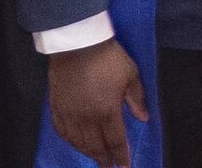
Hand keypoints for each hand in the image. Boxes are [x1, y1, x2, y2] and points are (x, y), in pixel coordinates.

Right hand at [46, 44, 148, 167]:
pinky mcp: (56, 107)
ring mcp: (69, 114)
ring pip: (78, 142)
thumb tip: (144, 118)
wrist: (78, 45)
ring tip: (96, 157)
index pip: (115, 141)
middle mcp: (87, 118)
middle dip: (104, 159)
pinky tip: (75, 142)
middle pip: (96, 146)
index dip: (121, 155)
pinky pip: (62, 131)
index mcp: (107, 112)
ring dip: (88, 152)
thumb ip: (137, 99)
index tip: (125, 166)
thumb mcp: (130, 75)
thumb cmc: (108, 58)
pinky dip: (70, 141)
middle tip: (110, 167)